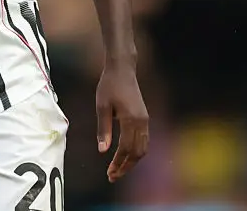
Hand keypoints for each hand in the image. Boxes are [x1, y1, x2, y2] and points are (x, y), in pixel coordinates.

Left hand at [96, 63, 148, 182]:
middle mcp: (142, 122)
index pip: (126, 149)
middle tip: (112, 176)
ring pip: (143, 148)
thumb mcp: (101, 106)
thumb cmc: (109, 85)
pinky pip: (143, 140)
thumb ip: (103, 129)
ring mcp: (145, 120)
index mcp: (131, 120)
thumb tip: (103, 151)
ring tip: (118, 169)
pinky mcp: (145, 118)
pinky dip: (136, 152)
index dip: (118, 163)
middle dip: (126, 167)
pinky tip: (125, 156)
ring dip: (132, 161)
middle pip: (137, 153)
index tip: (109, 173)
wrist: (122, 69)